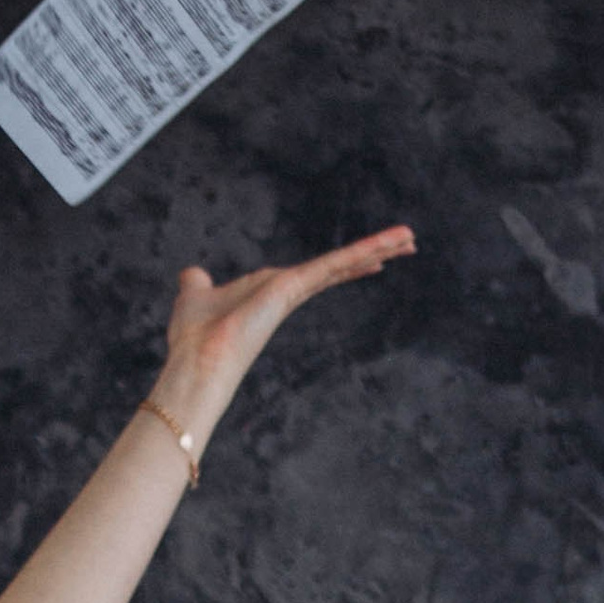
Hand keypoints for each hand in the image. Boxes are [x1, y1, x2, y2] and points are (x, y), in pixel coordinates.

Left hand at [155, 224, 415, 425]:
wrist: (196, 364)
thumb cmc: (192, 339)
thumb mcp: (194, 296)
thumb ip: (197, 283)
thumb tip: (192, 274)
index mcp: (271, 291)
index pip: (318, 273)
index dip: (346, 264)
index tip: (372, 259)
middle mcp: (288, 291)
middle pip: (340, 267)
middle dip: (373, 254)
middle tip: (407, 244)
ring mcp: (294, 290)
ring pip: (343, 263)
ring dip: (377, 248)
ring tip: (410, 238)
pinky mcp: (293, 288)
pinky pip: (333, 264)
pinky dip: (361, 251)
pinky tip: (389, 243)